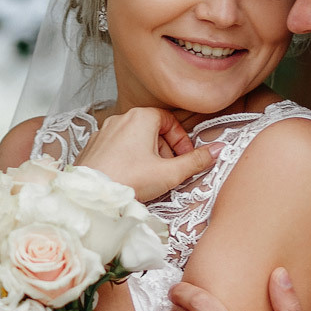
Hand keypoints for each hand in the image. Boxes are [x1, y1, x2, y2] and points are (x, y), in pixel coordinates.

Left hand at [73, 107, 218, 201]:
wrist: (92, 194)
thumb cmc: (128, 180)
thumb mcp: (170, 173)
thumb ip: (196, 161)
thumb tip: (218, 150)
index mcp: (140, 117)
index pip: (169, 120)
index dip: (181, 140)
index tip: (184, 158)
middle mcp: (120, 119)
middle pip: (152, 129)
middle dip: (165, 149)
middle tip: (169, 169)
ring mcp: (104, 132)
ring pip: (134, 139)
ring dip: (147, 155)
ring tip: (150, 176)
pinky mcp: (94, 146)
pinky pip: (117, 147)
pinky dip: (128, 158)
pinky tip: (130, 177)